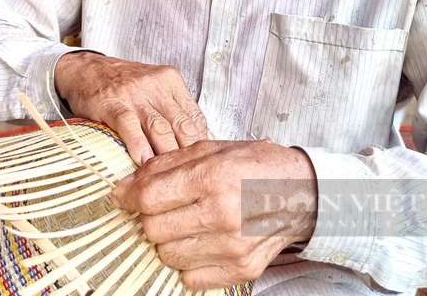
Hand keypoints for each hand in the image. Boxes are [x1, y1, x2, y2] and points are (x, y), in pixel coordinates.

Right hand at [54, 52, 209, 165]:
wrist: (85, 69)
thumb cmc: (123, 85)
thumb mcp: (155, 89)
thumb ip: (176, 111)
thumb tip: (201, 141)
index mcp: (171, 82)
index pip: (195, 118)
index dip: (201, 145)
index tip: (202, 165)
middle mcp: (156, 86)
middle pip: (181, 125)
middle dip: (187, 155)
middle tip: (189, 179)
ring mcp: (134, 93)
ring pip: (159, 128)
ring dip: (165, 154)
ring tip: (168, 178)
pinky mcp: (111, 102)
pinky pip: (129, 124)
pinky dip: (137, 143)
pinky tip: (142, 160)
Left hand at [111, 139, 316, 289]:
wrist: (301, 193)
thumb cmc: (255, 167)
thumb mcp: (211, 150)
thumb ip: (165, 165)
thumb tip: (126, 186)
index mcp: (213, 177)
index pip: (149, 197)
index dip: (128, 196)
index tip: (125, 196)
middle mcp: (223, 214)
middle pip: (153, 229)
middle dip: (149, 217)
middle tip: (164, 207)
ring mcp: (233, 246)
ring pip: (167, 255)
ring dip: (168, 240)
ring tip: (185, 223)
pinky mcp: (241, 269)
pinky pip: (190, 277)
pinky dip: (188, 262)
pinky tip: (201, 242)